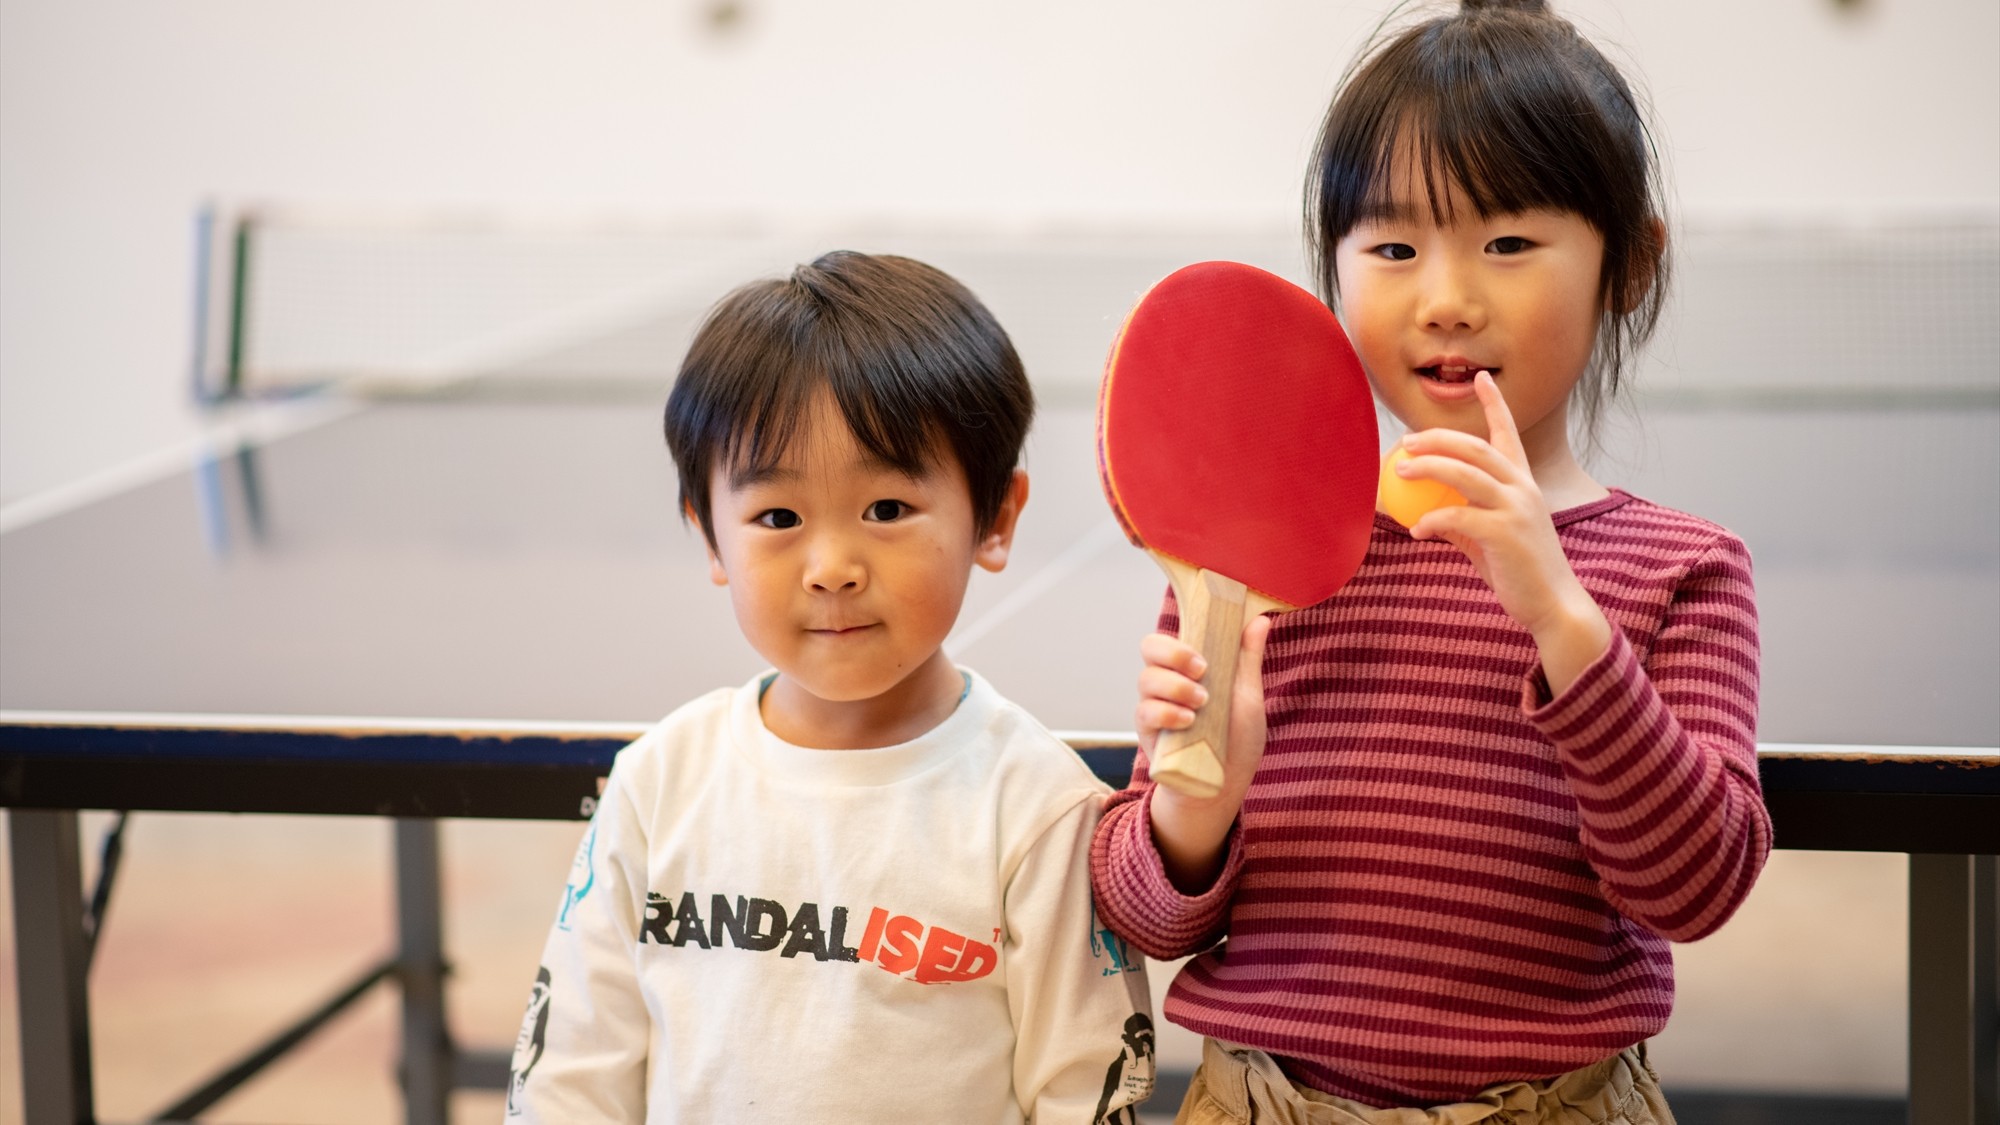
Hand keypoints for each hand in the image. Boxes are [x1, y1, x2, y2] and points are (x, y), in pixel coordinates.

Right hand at [1135, 615, 1270, 892]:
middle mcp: (1166, 681)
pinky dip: (1166, 712)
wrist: (1224, 783)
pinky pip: (1144, 712)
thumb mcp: (1247, 694)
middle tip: (1201, 670)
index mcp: (1187, 667)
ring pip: (1146, 679)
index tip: (1204, 656)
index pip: (1169, 636)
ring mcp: (1154, 705)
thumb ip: (1247, 657)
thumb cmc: (1236, 738)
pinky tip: (1188, 721)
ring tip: (1202, 703)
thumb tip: (1259, 619)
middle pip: (1149, 647)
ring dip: (1175, 686)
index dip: (1179, 636)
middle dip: (1173, 653)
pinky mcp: (1147, 732)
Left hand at [1396, 371, 1610, 693]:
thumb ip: (1462, 519)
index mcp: (1523, 483)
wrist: (1553, 604)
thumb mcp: (1488, 538)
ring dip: (1428, 467)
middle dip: (1438, 437)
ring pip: (1465, 472)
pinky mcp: (1505, 531)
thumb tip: (1423, 513)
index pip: (1507, 433)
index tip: (1482, 377)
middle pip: (1475, 447)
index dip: (1494, 403)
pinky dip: (1432, 519)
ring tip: (1399, 471)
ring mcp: (1516, 507)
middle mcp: (1523, 488)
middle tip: (1407, 441)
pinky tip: (1416, 530)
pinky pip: (1457, 515)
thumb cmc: (1519, 571)